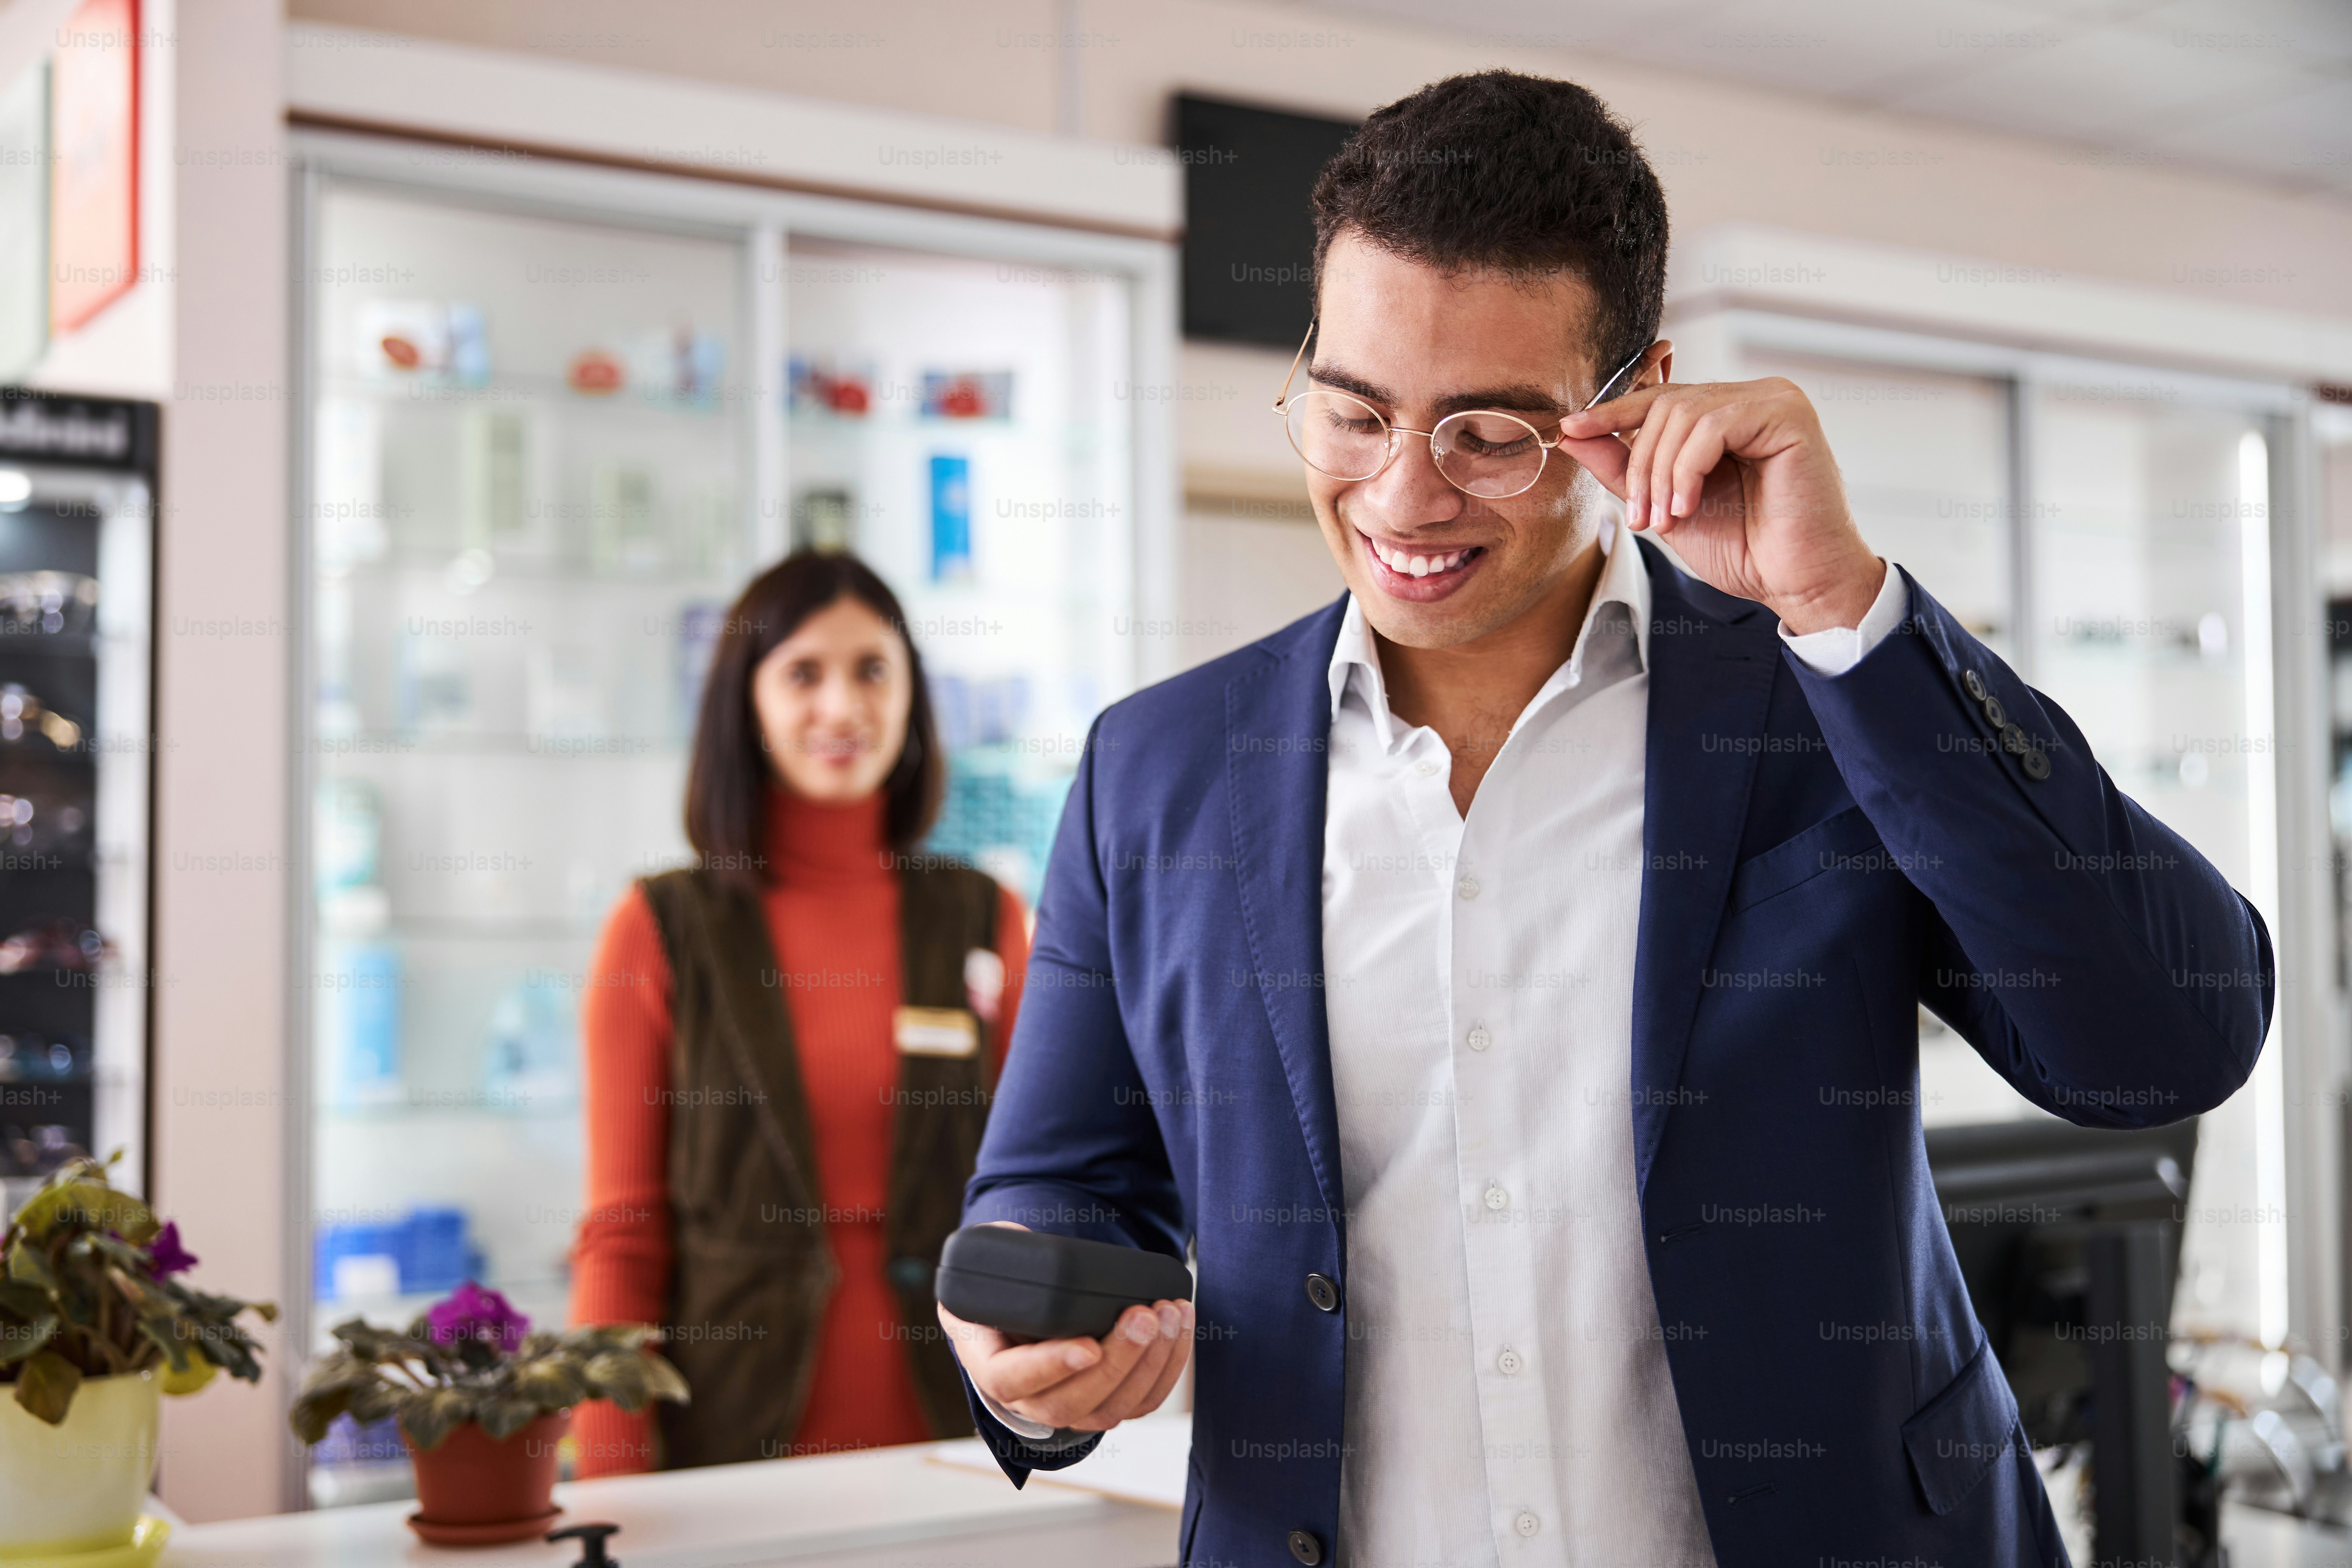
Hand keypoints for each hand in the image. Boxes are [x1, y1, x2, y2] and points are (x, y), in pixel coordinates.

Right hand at [937, 1224, 1192, 1434]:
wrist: (1024, 1320)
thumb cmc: (1008, 1292)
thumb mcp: (990, 1271)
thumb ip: (1000, 1256)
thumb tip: (1023, 1239)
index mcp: (992, 1366)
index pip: (1011, 1380)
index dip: (1051, 1367)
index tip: (1089, 1346)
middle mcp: (1029, 1400)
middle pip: (1073, 1402)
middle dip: (1118, 1360)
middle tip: (1145, 1316)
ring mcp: (1072, 1408)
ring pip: (1113, 1407)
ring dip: (1150, 1363)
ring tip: (1168, 1313)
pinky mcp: (1107, 1404)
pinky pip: (1141, 1401)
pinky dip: (1167, 1366)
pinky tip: (1179, 1325)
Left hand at [1558, 374, 1884, 634]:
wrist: (1795, 583)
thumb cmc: (1743, 548)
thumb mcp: (1664, 504)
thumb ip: (1622, 466)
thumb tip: (1572, 433)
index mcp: (1726, 413)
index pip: (1658, 398)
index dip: (1611, 412)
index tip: (1571, 429)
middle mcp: (1751, 397)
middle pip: (1665, 405)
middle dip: (1640, 464)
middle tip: (1641, 517)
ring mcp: (1773, 400)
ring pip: (1684, 414)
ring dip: (1661, 473)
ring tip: (1666, 519)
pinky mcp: (1788, 415)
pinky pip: (1713, 426)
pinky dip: (1689, 469)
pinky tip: (1689, 505)